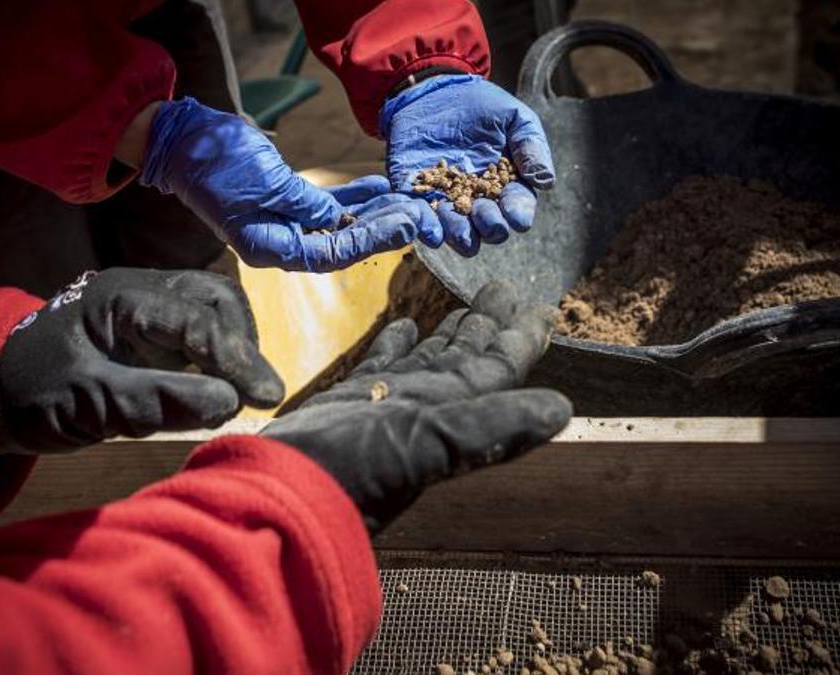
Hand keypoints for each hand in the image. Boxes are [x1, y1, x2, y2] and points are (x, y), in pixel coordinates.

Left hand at [0, 268, 283, 453]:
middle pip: (217, 298)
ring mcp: (151, 307)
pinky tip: (223, 389)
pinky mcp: (155, 330)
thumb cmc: (34, 394)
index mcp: (121, 297)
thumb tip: (228, 403)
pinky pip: (202, 332)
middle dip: (243, 343)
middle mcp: (143, 291)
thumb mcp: (87, 403)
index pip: (196, 318)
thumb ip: (154, 401)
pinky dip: (222, 357)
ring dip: (237, 349)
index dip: (237, 357)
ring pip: (215, 311)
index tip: (268, 398)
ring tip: (243, 393)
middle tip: (258, 394)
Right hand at [139, 98, 437, 271]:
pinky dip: (354, 196)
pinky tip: (382, 187)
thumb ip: (304, 203)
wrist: (184, 139)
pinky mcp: (287, 200)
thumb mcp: (264, 182)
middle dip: (381, 227)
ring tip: (409, 200)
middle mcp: (281, 241)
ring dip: (373, 212)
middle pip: (342, 241)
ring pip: (339, 222)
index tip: (405, 226)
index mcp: (270, 247)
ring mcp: (285, 221)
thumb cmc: (217, 162)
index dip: (371, 240)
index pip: (332, 253)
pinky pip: (328, 203)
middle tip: (418, 214)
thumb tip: (339, 219)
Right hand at [262, 280, 571, 533]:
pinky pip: (384, 365)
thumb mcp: (428, 444)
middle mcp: (426, 409)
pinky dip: (398, 344)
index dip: (522, 339)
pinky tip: (406, 323)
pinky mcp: (349, 403)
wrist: (277, 497)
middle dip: (490, 325)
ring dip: (451, 331)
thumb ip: (492, 427)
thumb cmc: (349, 472)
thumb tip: (562, 410)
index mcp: (451, 414)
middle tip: (507, 289)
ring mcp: (387, 406)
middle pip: (469, 358)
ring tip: (469, 301)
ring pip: (430, 359)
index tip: (544, 308)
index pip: (499, 369)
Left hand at [381, 74, 555, 255]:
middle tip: (482, 213)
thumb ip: (530, 145)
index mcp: (507, 186)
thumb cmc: (481, 106)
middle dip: (489, 226)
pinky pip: (421, 222)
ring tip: (455, 226)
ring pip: (457, 234)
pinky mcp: (418, 199)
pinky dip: (423, 228)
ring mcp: (448, 203)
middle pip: (489, 230)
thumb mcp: (513, 118)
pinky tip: (423, 226)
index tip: (516, 216)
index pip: (517, 209)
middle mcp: (479, 202)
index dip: (518, 214)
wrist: (434, 93)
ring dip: (458, 234)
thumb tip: (545, 181)